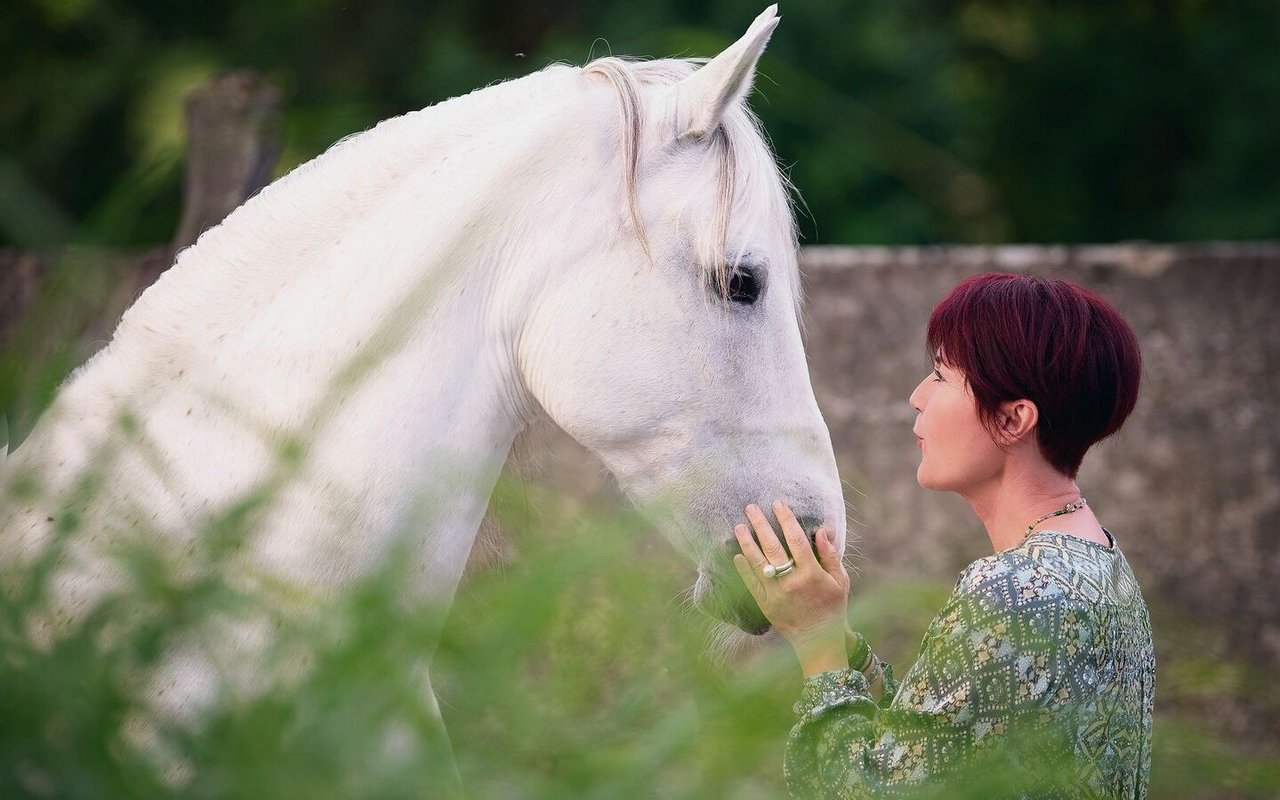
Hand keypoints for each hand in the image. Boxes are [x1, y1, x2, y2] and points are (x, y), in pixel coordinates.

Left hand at [732, 501, 850, 675]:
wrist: (819, 641)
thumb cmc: (833, 608)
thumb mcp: (840, 581)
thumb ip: (830, 555)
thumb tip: (821, 531)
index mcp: (811, 574)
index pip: (796, 539)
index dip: (786, 519)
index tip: (777, 504)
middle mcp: (791, 582)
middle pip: (772, 547)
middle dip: (760, 524)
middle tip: (750, 507)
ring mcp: (776, 594)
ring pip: (758, 563)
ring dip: (746, 543)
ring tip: (739, 526)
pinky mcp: (766, 605)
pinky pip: (751, 583)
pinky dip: (743, 569)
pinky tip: (737, 555)